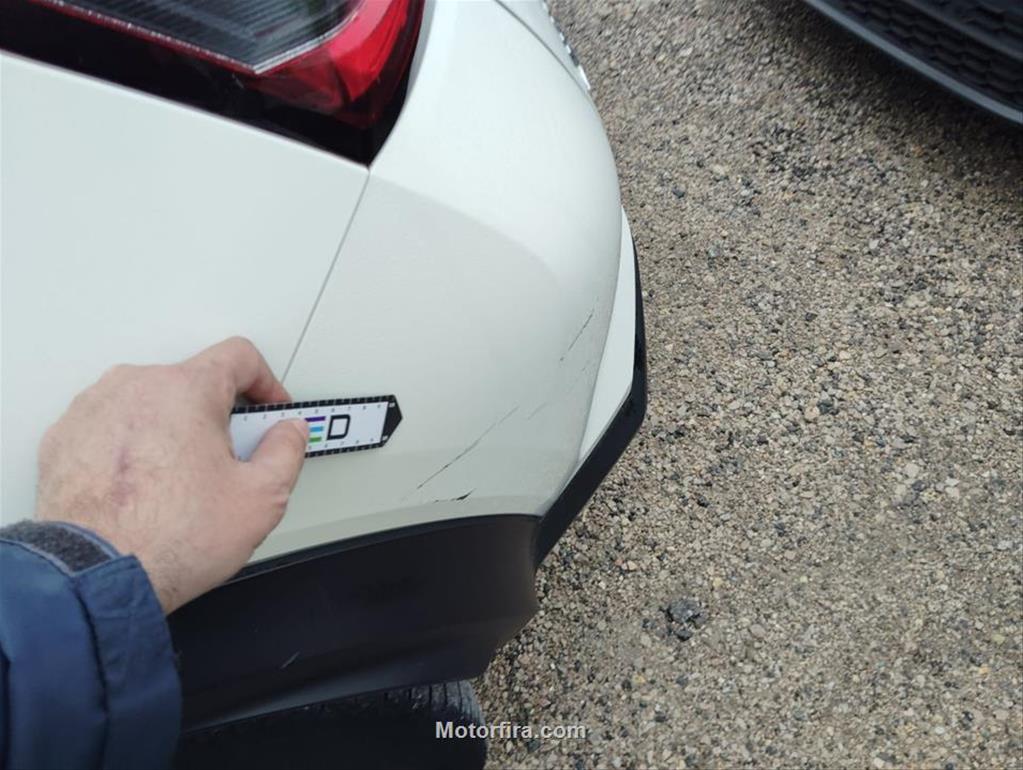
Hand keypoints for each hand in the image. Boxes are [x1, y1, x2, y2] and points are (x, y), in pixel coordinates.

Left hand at [34, 337, 308, 612]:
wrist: (94, 576)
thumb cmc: (167, 538)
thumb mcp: (261, 498)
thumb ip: (286, 452)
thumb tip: (288, 434)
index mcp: (186, 390)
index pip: (239, 357)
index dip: (267, 382)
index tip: (270, 409)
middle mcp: (135, 387)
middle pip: (193, 382)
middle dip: (218, 415)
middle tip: (230, 459)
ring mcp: (94, 410)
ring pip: (151, 403)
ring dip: (173, 429)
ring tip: (182, 480)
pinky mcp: (64, 438)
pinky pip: (112, 427)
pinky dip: (132, 447)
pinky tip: (144, 487)